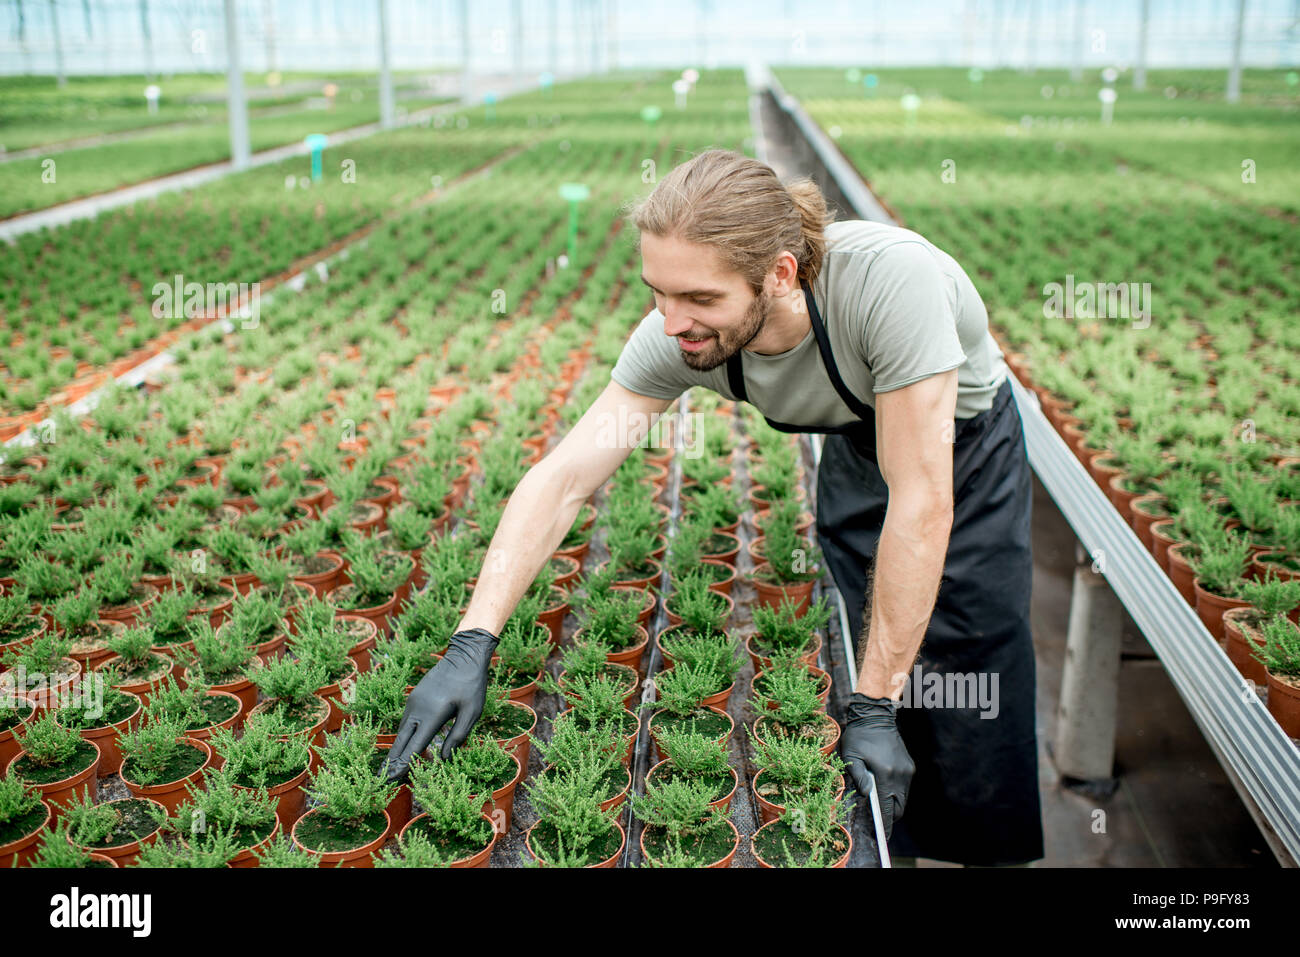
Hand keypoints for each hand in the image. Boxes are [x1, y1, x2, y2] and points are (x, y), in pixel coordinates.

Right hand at [383, 627, 497, 780]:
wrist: (464, 656)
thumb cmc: (472, 684)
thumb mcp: (472, 712)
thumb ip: (458, 735)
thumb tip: (445, 759)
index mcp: (432, 714)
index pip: (414, 745)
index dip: (404, 764)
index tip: (393, 778)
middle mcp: (417, 709)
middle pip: (401, 740)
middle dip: (392, 761)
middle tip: (383, 780)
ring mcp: (413, 702)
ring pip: (402, 731)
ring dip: (397, 749)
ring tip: (391, 768)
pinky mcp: (414, 697)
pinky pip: (406, 721)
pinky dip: (403, 736)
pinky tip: (404, 746)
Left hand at [840, 692, 913, 840]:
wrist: (876, 716)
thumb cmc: (859, 736)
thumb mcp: (851, 756)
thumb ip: (858, 778)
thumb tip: (867, 795)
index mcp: (885, 773)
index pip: (888, 807)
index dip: (885, 823)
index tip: (882, 835)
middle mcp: (900, 774)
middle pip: (899, 807)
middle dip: (890, 816)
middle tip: (877, 819)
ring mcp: (907, 770)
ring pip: (903, 798)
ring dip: (893, 803)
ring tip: (879, 802)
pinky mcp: (909, 766)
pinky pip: (904, 786)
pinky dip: (895, 791)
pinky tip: (884, 787)